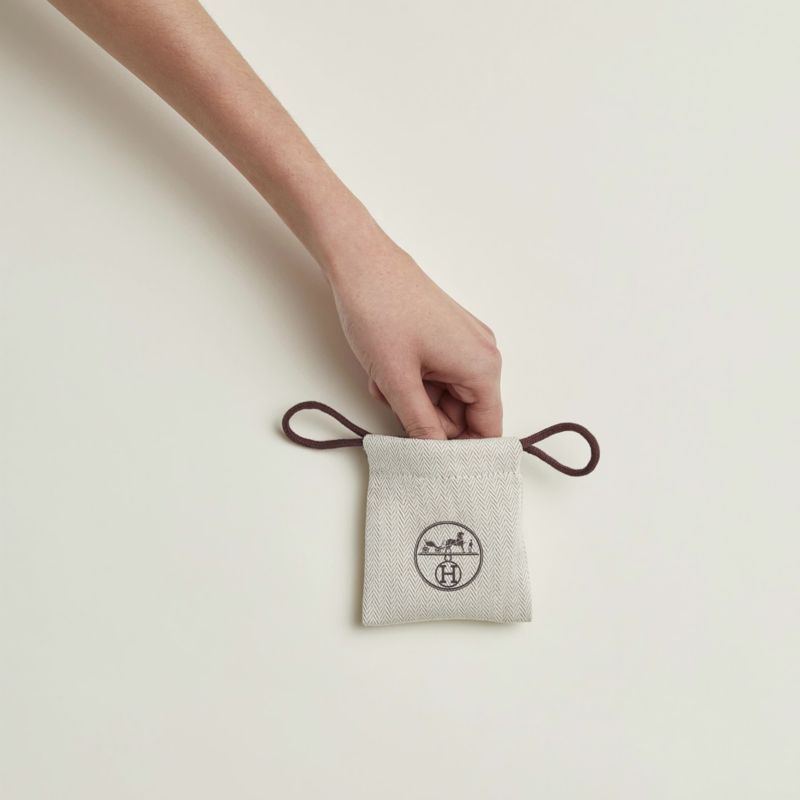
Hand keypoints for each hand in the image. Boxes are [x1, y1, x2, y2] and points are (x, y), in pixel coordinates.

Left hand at [328, 240, 501, 439]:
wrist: (360, 262)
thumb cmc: (380, 313)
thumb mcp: (398, 380)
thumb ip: (420, 425)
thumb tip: (435, 458)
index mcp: (482, 367)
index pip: (487, 430)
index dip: (459, 452)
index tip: (430, 462)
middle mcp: (481, 355)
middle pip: (463, 415)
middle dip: (424, 417)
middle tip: (392, 402)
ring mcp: (464, 343)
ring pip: (443, 396)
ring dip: (411, 397)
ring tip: (383, 377)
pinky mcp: (446, 335)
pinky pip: (434, 375)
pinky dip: (410, 379)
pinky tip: (386, 364)